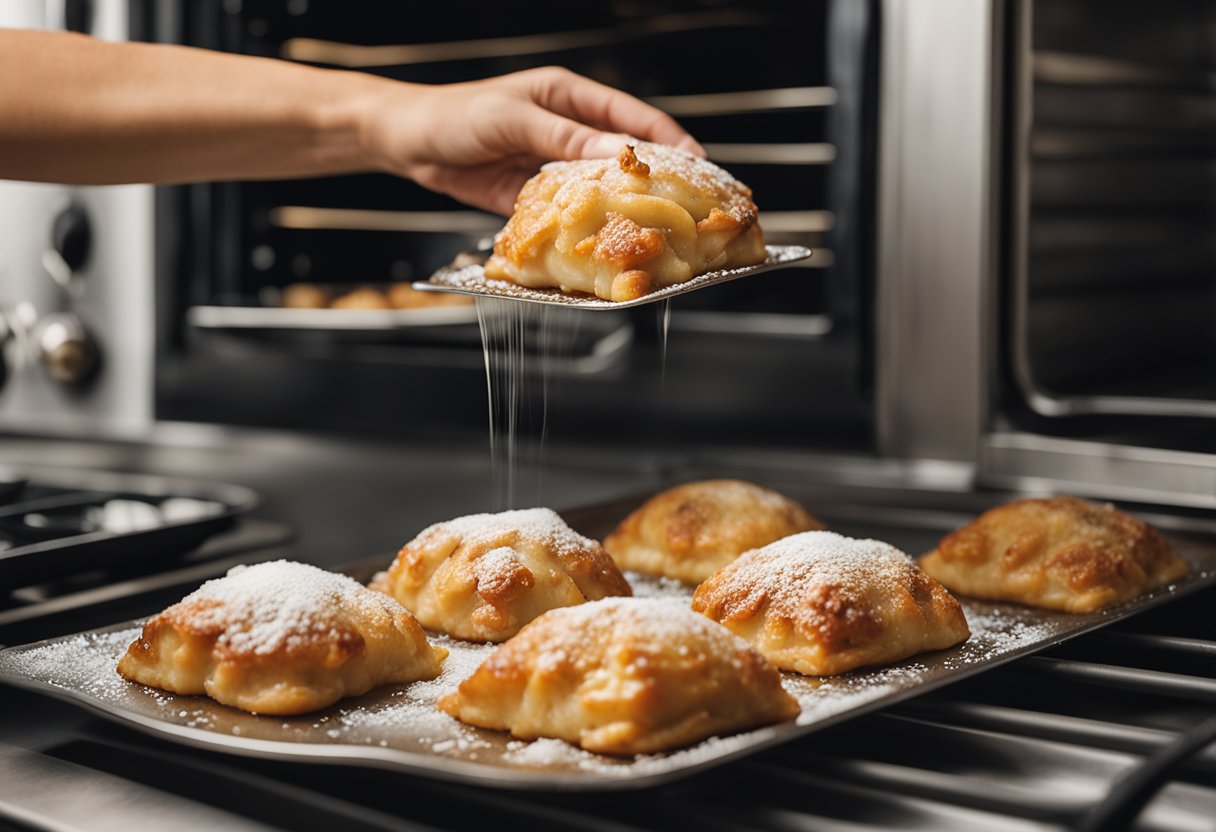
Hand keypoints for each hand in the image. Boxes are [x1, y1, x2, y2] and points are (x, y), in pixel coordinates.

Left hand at [361, 67, 704, 214]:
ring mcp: (552, 166)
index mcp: (568, 99)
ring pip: (599, 188)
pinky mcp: (535, 196)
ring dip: (622, 208)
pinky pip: (569, 212)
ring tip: (654, 230)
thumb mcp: (511, 119)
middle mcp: (566, 132)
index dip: (666, 139)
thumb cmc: (454, 116)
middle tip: (687, 205)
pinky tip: (603, 242)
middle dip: (653, 179)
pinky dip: (586, 226)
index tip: (696, 163)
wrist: (406, 143)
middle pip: (621, 156)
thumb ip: (563, 138)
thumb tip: (616, 152)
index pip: (630, 117)